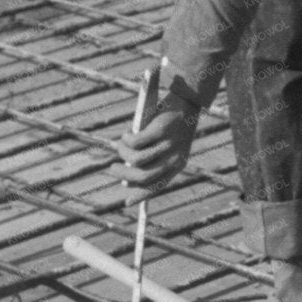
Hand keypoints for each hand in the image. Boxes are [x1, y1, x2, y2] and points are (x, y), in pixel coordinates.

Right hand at [117, 79, 201, 199]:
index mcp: (178, 165)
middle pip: (143, 176)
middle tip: (113, 167)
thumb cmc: (174, 123)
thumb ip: (152, 160)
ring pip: (135, 160)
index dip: (141, 196)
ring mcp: (168, 145)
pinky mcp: (160, 130)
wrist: (188, 99)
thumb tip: (128, 180)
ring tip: (122, 143)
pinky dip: (126, 139)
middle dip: (123, 174)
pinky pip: (135, 142)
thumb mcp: (167, 144)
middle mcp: (175, 158)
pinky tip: (127, 132)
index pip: (158, 186)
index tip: (127, 202)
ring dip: (123, 152)